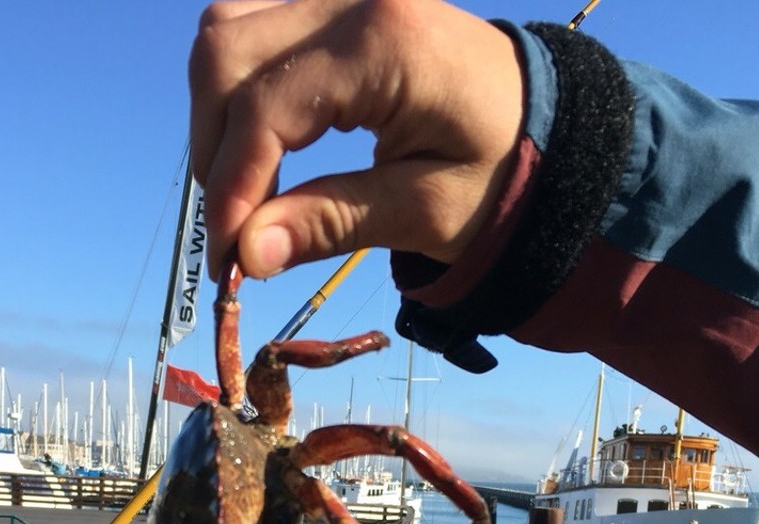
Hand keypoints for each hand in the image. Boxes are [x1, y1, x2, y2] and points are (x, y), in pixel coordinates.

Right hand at [190, 0, 524, 277]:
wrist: (545, 127)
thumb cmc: (499, 176)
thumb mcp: (425, 213)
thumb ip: (332, 223)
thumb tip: (246, 254)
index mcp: (386, 47)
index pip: (266, 107)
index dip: (231, 189)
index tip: (228, 263)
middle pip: (225, 54)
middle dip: (213, 153)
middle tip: (232, 234)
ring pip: (227, 33)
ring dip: (216, 117)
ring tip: (242, 193)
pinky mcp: (335, 6)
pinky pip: (253, 28)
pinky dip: (237, 90)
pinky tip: (257, 148)